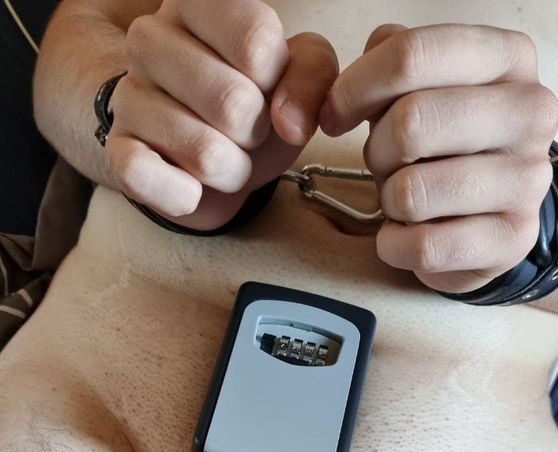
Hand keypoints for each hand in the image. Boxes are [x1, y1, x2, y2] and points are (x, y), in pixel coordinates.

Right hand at [106, 0, 337, 229]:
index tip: (267, 87)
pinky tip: (190, 186)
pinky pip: (149, 178)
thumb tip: (289, 122)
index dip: (277, 82)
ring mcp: (128, 95)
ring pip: (205, 153)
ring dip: (232, 171)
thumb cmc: (256, 104)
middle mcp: (150, 38)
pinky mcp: (116, 151)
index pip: (255, 39)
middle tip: (246, 131)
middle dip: (255, 135)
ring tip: (224, 156)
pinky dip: (187, 196)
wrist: (215, 155)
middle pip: (233, 103)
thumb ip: (311, 76)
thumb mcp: (298, 76)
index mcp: (198, 3)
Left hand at [320, 24, 557, 293]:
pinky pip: (424, 246)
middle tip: (383, 163)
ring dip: (388, 201)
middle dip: (375, 151)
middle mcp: (530, 114)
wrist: (485, 214)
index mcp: (508, 58)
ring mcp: (529, 180)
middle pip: (410, 122)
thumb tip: (350, 89)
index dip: (353, 89)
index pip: (412, 56)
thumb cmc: (444, 144)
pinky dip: (395, 245)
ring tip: (404, 199)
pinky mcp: (513, 240)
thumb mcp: (418, 87)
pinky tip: (407, 234)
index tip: (334, 115)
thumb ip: (386, 65)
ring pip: (412, 191)